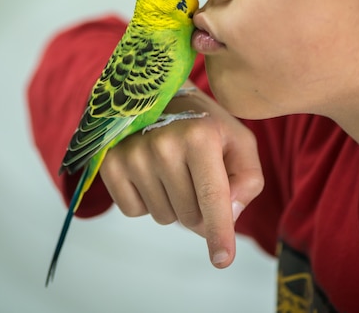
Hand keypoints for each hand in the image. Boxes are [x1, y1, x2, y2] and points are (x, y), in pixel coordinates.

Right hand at [100, 84, 263, 267]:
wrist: (158, 97)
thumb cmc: (203, 124)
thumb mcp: (238, 142)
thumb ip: (247, 179)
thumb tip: (230, 214)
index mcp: (200, 136)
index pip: (212, 196)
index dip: (219, 232)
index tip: (222, 261)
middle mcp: (163, 144)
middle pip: (190, 217)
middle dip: (199, 210)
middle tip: (195, 174)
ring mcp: (133, 154)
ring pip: (163, 217)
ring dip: (173, 204)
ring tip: (172, 167)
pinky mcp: (110, 164)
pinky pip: (134, 211)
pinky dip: (146, 201)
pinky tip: (150, 172)